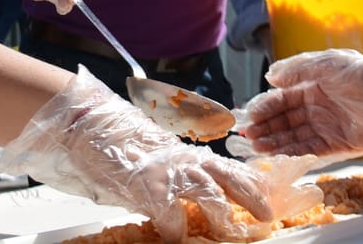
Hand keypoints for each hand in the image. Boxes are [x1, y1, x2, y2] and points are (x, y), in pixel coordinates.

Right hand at [0, 68, 321, 242]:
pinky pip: (170, 216)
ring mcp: (169, 173)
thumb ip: (184, 175)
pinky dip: (174, 229)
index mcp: (192, 154)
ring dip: (221, 217)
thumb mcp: (163, 159)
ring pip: (209, 195)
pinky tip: (174, 234)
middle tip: (266, 217)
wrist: (91, 128)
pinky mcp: (149, 187)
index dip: (252, 185)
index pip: (232, 169)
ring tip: (230, 233)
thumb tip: (206, 198)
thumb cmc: (124, 145)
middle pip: (230, 178)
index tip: (271, 200)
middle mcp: (186, 160)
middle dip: (251, 198)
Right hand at [238, 28, 362, 160]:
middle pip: (286, 121)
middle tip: (247, 137)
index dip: (266, 108)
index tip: (249, 116)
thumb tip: (270, 78)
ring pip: (295, 138)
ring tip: (257, 149)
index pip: (283, 100)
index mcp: (313, 88)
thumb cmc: (359, 72)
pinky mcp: (340, 145)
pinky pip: (312, 151)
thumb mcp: (324, 65)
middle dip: (266, 128)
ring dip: (276, 143)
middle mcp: (318, 109)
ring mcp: (328, 128)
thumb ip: (296, 70)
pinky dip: (295, 154)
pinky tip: (279, 156)